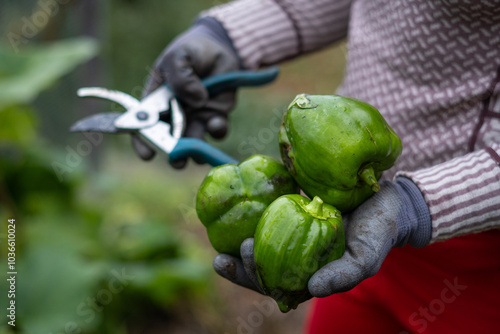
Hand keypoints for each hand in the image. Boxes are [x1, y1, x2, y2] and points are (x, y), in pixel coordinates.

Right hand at [134, 17, 239, 164]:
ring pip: (193, 142)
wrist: (219, 48)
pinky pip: (216, 131)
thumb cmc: (190, 51)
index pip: (144, 125)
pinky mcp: (216, 116)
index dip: (142, 141)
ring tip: (196, 149)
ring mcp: (195, 118)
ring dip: (194, 148)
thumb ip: (181, 76)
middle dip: (172, 152)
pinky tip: (216, 122)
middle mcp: (174, 115)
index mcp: (156, 101)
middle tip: (176, 157)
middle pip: (169, 140)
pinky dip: (216, 130)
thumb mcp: (178, 56)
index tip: (147, 153)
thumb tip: (197, 99)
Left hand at [213, 178, 431, 298]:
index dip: (250, 279)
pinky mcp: (298, 207)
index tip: (231, 265)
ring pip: (265, 238)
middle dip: (244, 263)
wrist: (390, 201)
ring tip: (227, 236)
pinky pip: (275, 210)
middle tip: (234, 251)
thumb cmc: (378, 233)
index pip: (275, 284)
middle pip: (264, 264)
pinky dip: (258, 208)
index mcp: (310, 273)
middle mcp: (299, 254)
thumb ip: (342, 276)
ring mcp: (297, 230)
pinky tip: (243, 199)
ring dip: (244, 237)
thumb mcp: (365, 259)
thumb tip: (312, 289)